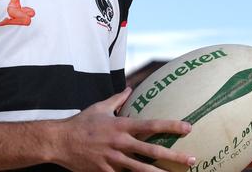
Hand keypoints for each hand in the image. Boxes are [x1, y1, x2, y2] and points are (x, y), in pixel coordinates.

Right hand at [57, 87, 195, 170]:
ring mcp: (113, 160)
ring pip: (141, 170)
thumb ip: (117, 99)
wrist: (59, 142)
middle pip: (151, 151)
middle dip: (174, 156)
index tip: (188, 128)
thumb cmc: (81, 122)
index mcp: (121, 126)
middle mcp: (120, 143)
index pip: (151, 125)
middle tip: (192, 159)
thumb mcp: (100, 107)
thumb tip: (130, 88)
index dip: (171, 126)